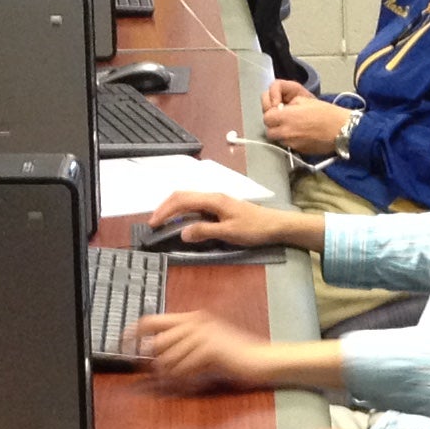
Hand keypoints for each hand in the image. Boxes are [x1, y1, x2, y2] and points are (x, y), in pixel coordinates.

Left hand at [135, 312, 269, 392]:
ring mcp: (203, 333)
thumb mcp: (205, 344)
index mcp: (192, 317)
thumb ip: (182, 344)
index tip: (123, 345)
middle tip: (155, 376)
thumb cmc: (235, 356)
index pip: (151, 320)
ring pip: (167, 358)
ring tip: (178, 381)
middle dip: (152, 363)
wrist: (261, 359)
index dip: (132, 333)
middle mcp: (195, 321)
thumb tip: (154, 356)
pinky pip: (182, 368)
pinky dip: (182, 379)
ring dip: (169, 375)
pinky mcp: (210, 348)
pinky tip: (189, 383)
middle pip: (157, 343)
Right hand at [148, 187, 301, 250]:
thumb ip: (205, 231)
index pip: (181, 200)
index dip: (165, 211)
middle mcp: (213, 196)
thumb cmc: (255, 229)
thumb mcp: (229, 233)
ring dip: (173, 208)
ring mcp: (217, 200)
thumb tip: (182, 233)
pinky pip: (196, 204)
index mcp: (213, 200)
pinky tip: (182, 221)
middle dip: (165, 207)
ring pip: (188, 199)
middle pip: (182, 195)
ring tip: (164, 221)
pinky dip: (183, 211)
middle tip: (153, 222)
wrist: (276, 225)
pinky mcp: (220, 206)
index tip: (153, 223)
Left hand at [260, 81, 353, 160]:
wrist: (342, 130)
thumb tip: (281, 109)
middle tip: (283, 120)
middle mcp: (286, 132)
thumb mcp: (305, 100)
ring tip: (293, 127)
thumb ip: (289, 105)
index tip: (277, 111)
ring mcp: (292, 144)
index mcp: (287, 117)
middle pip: (269, 131)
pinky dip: (291, 141)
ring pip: (278, 140)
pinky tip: (302, 135)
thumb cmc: (327, 114)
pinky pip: (289, 146)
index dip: (271, 113)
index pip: (266, 117)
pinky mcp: (299, 151)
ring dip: (282, 134)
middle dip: (274, 125)